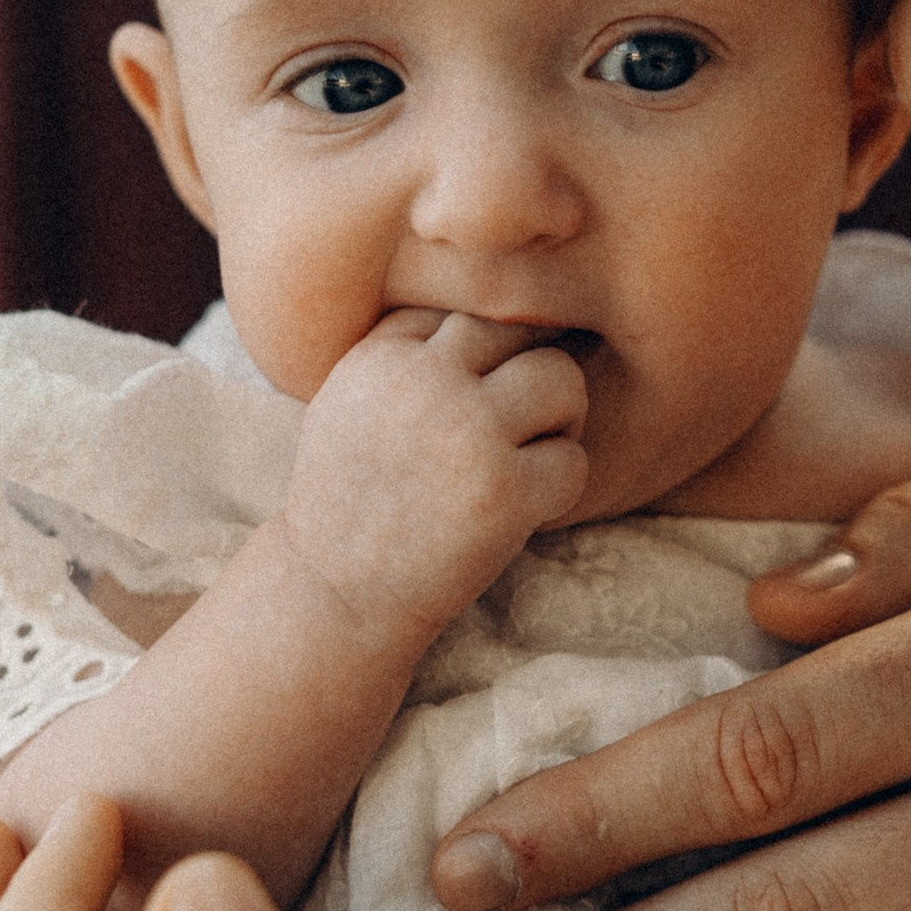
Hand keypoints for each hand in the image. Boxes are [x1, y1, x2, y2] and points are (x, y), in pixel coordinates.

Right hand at [280, 310, 589, 641]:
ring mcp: (468, 432)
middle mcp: (425, 381)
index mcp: (383, 357)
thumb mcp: (348, 406)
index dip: (480, 363)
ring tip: (528, 457)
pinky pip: (574, 461)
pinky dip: (559, 487)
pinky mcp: (505, 490)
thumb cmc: (352, 502)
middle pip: (519, 330)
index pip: (464, 317)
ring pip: (562, 379)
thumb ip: (404, 358)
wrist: (336, 593)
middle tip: (517, 424)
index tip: (466, 407)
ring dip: (560, 420)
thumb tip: (490, 321)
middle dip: (529, 374)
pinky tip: (524, 508)